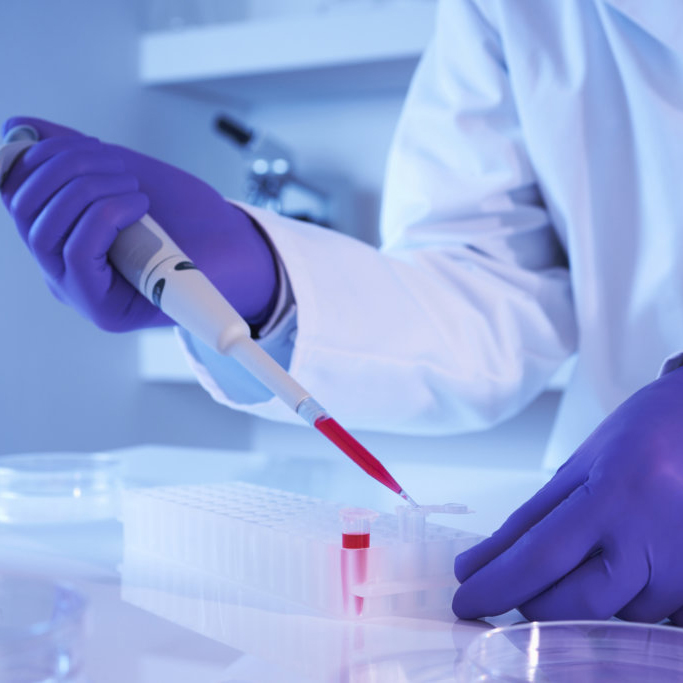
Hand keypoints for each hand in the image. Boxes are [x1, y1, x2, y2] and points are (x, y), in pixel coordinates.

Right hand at [1, 117, 277, 331]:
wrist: (236, 252)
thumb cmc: (185, 216)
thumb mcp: (123, 173)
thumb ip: (72, 155)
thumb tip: (18, 125)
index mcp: (58, 232)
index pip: (14, 191)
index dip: (38, 156)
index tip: (87, 144)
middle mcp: (59, 265)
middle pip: (25, 207)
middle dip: (68, 168)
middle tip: (120, 168)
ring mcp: (79, 290)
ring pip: (45, 230)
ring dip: (90, 191)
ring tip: (134, 189)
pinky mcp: (103, 310)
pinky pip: (76, 254)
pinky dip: (105, 217)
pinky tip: (138, 208)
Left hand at [452, 365, 682, 623]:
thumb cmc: (636, 440)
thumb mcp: (574, 470)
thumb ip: (526, 522)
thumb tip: (475, 567)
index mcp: (611, 495)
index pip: (541, 557)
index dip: (497, 586)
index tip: (465, 603)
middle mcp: (652, 537)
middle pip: (576, 602)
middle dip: (533, 605)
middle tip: (515, 589)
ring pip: (612, 616)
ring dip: (582, 600)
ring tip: (592, 552)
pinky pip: (648, 618)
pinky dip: (622, 600)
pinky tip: (623, 564)